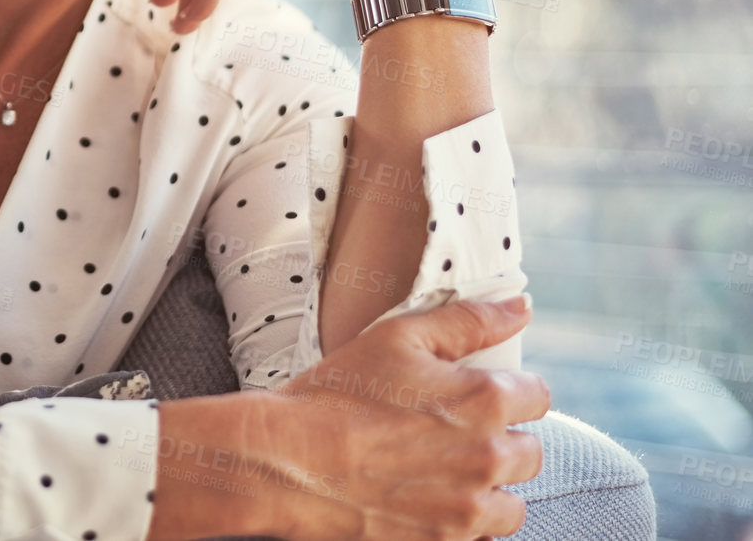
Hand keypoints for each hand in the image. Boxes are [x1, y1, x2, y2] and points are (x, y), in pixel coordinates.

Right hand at [263, 295, 549, 539]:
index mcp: (485, 400)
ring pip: (512, 504)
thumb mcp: (397, 338)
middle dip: (500, 441)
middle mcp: (490, 457)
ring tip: (442, 474)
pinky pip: (481, 538)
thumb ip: (467, 321)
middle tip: (451, 434)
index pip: (537, 396)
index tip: (476, 394)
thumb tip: (521, 307)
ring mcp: (470, 508)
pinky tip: (426, 502)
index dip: (508, 391)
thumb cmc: (337, 394)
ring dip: (489, 490)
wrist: (288, 462)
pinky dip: (463, 524)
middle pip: (530, 453)